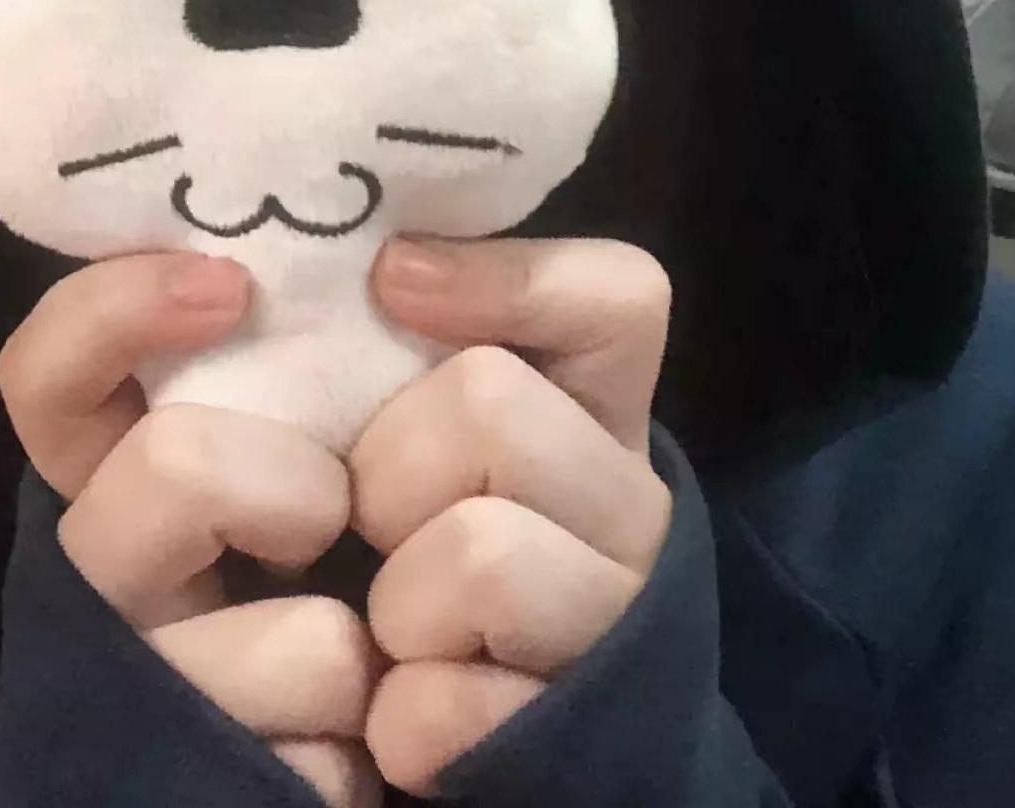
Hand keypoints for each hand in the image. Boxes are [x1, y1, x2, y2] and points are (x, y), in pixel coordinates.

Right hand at [0, 254, 384, 807]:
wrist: (475, 690)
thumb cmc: (418, 521)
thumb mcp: (404, 406)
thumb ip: (391, 321)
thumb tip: (405, 264)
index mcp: (130, 466)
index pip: (47, 373)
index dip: (110, 313)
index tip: (228, 287)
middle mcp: (115, 574)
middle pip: (170, 466)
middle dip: (295, 483)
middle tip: (333, 515)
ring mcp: (160, 690)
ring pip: (299, 642)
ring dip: (355, 641)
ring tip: (362, 653)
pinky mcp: (225, 784)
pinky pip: (329, 759)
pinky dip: (372, 744)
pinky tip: (355, 743)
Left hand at [351, 237, 673, 797]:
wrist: (489, 753)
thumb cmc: (413, 555)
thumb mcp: (416, 432)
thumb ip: (406, 340)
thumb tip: (393, 262)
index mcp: (599, 416)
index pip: (619, 296)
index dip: (511, 281)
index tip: (396, 284)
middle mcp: (634, 510)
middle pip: (487, 400)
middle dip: (389, 466)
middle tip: (380, 524)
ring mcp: (615, 625)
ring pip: (477, 554)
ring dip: (397, 601)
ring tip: (402, 627)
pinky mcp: (566, 740)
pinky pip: (445, 706)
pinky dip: (401, 716)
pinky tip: (414, 710)